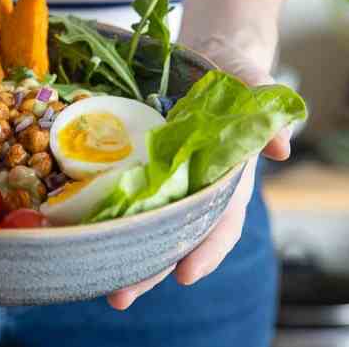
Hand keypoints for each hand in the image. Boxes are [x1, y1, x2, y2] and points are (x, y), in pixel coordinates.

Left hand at [107, 34, 290, 309]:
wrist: (210, 61)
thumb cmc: (236, 76)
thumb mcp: (253, 82)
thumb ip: (266, 107)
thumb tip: (279, 146)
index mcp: (226, 179)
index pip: (221, 223)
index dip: (206, 251)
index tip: (184, 274)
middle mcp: (194, 189)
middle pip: (173, 238)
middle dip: (150, 270)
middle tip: (120, 296)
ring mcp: (165, 182)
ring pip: (145, 227)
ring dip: (121, 256)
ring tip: (94, 282)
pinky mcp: (138, 169)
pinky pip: (122, 198)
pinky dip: (105, 219)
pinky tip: (79, 234)